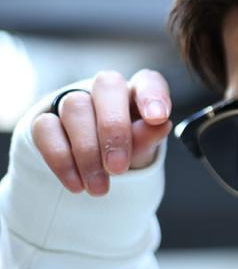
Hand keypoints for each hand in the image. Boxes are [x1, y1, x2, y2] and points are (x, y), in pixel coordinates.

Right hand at [31, 69, 172, 195]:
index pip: (148, 81)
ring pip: (75, 108)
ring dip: (87, 152)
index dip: (153, 96)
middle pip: (107, 87)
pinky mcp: (47, 120)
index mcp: (138, 92)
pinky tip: (77, 184)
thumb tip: (160, 126)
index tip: (158, 119)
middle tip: (118, 167)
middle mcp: (106, 90)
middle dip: (113, 128)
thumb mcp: (144, 148)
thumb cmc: (129, 149)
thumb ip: (150, 137)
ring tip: (99, 187)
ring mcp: (75, 101)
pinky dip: (62, 160)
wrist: (97, 165)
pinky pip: (46, 129)